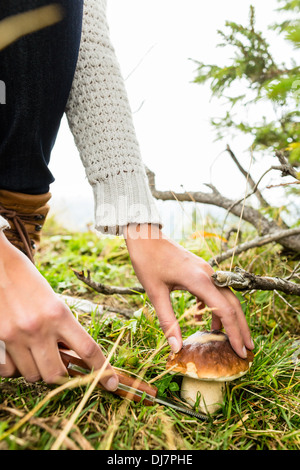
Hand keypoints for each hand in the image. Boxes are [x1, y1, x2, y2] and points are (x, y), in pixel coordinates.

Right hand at [0, 231, 117, 390]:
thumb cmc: (29, 281)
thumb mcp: (53, 301)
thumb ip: (63, 328)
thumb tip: (73, 355)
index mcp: (59, 314)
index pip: (87, 349)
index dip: (102, 370)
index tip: (111, 383)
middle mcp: (39, 328)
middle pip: (57, 374)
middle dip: (62, 374)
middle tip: (60, 363)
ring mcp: (16, 335)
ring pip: (33, 375)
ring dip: (38, 369)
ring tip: (36, 352)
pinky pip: (9, 371)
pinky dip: (16, 368)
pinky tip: (18, 353)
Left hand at [124, 224, 253, 358]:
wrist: (145, 235)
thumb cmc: (147, 261)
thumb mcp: (155, 293)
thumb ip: (168, 321)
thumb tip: (176, 348)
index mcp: (200, 280)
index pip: (226, 311)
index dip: (235, 333)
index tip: (241, 352)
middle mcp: (209, 275)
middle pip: (234, 304)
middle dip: (242, 328)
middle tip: (248, 350)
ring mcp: (207, 271)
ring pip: (226, 298)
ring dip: (230, 318)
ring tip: (228, 339)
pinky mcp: (201, 270)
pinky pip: (215, 291)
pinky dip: (215, 307)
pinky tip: (207, 320)